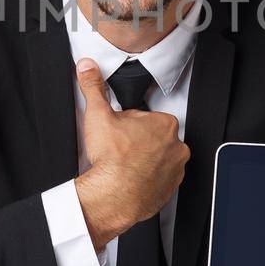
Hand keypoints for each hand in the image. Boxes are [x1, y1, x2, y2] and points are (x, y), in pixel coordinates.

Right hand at [71, 57, 189, 249]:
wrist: (114, 196)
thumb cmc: (112, 159)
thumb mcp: (98, 115)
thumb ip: (93, 87)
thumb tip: (88, 68)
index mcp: (165, 124)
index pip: (145, 118)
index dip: (127, 124)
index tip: (117, 133)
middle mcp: (177, 147)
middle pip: (153, 138)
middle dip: (137, 142)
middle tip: (118, 149)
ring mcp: (175, 170)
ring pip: (158, 159)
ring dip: (143, 161)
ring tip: (123, 166)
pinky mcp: (170, 190)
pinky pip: (159, 180)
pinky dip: (147, 180)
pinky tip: (130, 180)